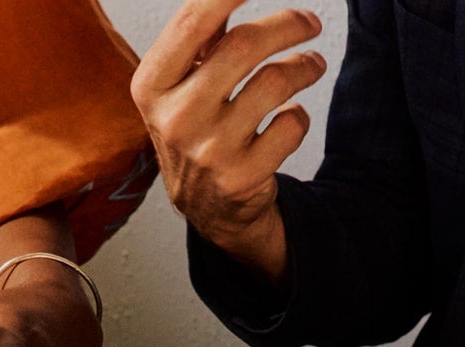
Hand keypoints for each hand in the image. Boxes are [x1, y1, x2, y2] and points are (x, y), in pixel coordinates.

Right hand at [132, 0, 325, 286]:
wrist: (206, 207)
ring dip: (305, 67)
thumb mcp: (180, 83)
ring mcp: (208, 151)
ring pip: (276, 82)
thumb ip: (201, 36)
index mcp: (151, 84)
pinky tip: (290, 117)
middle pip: (245, 44)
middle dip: (289, 25)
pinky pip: (291, 124)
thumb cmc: (195, 129)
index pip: (192, 21)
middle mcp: (175, 117)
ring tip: (313, 65)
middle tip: (310, 22)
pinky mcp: (241, 177)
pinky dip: (299, 115)